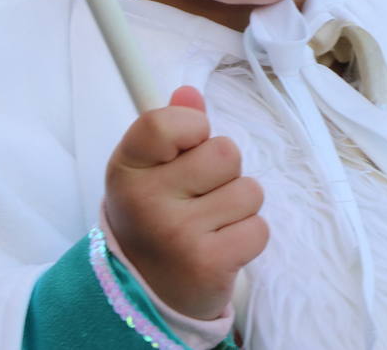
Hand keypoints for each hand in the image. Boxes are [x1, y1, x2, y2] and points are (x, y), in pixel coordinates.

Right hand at [104, 86, 267, 320]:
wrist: (144, 294)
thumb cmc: (153, 219)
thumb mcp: (148, 171)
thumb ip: (170, 128)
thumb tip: (190, 92)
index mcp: (127, 169)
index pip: (164, 121)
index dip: (192, 127)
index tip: (190, 146)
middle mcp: (146, 200)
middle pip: (225, 152)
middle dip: (225, 171)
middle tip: (201, 195)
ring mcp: (177, 233)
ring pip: (249, 190)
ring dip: (240, 206)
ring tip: (212, 223)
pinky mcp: (208, 264)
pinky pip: (259, 228)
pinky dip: (248, 236)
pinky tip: (222, 246)